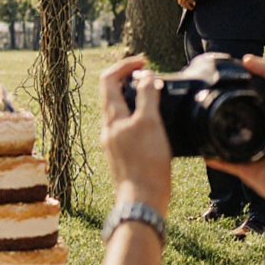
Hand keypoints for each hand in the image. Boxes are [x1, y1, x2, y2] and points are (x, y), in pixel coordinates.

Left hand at [99, 56, 171, 214]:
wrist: (142, 201)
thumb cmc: (146, 164)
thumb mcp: (149, 123)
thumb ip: (146, 97)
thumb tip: (145, 76)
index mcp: (112, 117)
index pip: (108, 79)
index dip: (125, 65)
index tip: (145, 62)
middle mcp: (108, 127)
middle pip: (112, 93)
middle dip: (130, 79)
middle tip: (151, 75)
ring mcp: (114, 141)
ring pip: (120, 110)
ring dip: (135, 97)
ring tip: (155, 95)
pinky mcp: (123, 154)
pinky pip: (127, 126)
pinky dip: (139, 116)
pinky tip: (156, 122)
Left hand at [206, 55, 264, 236]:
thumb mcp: (253, 170)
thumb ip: (232, 161)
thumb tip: (208, 156)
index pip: (264, 103)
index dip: (249, 91)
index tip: (228, 84)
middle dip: (253, 76)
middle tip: (230, 70)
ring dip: (258, 68)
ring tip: (239, 61)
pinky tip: (248, 61)